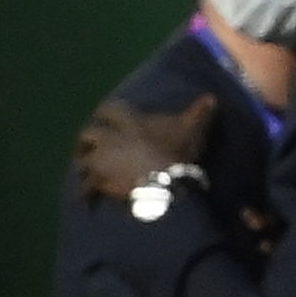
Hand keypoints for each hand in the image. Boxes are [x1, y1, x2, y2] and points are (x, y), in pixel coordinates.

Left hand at [77, 94, 213, 200]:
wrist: (164, 183)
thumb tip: (212, 97)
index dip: (106, 113)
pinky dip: (86, 193)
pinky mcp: (99, 181)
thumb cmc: (176, 154)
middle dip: (86, 142)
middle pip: (89, 135)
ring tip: (86, 173)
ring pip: (83, 161)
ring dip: (83, 166)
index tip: (103, 115)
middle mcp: (110, 138)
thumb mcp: (191, 130)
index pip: (111, 111)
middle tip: (87, 147)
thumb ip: (199, 114)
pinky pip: (87, 187)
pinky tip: (88, 199)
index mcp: (129, 124)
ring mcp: (101, 160)